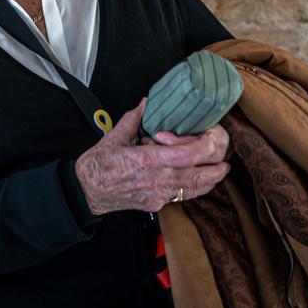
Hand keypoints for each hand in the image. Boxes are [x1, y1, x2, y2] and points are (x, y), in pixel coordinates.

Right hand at [74, 99, 230, 214]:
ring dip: (213, 177)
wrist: (86, 192)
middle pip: (201, 174)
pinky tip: (199, 177)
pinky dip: (198, 186)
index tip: (211, 133)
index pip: (188, 155)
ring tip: (220, 166)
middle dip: (218, 160)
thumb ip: (134, 119)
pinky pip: (185, 195)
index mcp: (147, 161)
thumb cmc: (97, 166)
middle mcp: (157, 180)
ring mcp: (159, 194)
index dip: (206, 144)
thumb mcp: (113, 137)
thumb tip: (147, 103)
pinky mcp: (158, 203)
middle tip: (221, 147)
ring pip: (198, 188)